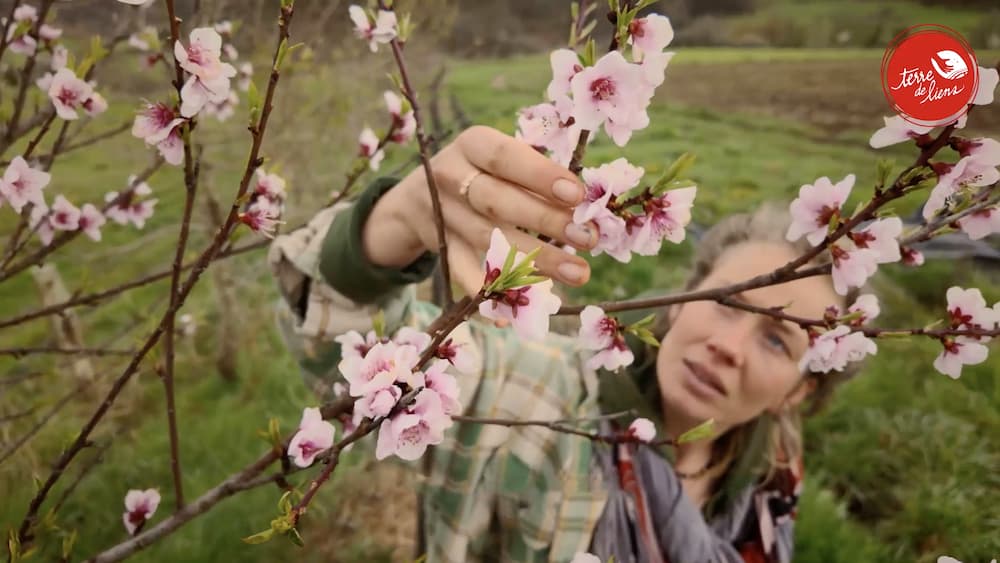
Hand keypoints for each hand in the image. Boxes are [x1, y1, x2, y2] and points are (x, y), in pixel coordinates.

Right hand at [362, 125, 597, 296]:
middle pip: (497, 200)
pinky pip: (462, 272)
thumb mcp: (500, 159)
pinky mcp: (440, 247)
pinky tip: (512, 313)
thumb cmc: (483, 172)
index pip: (506, 157)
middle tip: (588, 238)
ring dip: (535, 259)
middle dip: (545, 220)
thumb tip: (587, 205)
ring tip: (577, 273)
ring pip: (488, 239)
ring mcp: (442, 214)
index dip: (541, 176)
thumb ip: (536, 174)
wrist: (416, 197)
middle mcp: (451, 176)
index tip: (577, 195)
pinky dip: (486, 292)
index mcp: (472, 144)